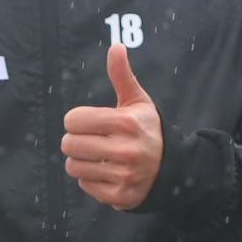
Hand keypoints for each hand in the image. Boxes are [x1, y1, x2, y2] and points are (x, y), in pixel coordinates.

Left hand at [61, 42, 162, 209]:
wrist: (172, 168)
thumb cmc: (147, 129)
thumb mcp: (137, 101)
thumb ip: (122, 75)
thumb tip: (116, 45)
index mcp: (126, 123)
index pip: (73, 120)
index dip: (77, 120)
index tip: (89, 122)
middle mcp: (125, 150)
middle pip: (69, 144)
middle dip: (76, 140)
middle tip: (91, 140)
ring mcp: (123, 176)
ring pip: (73, 166)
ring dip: (80, 160)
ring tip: (97, 156)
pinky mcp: (119, 196)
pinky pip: (84, 184)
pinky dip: (91, 179)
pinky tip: (107, 172)